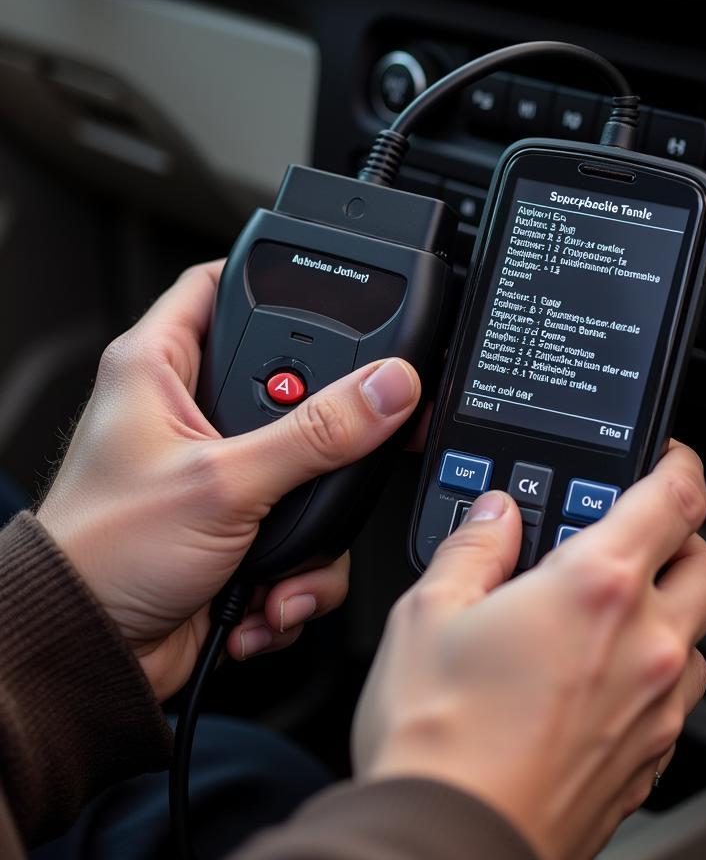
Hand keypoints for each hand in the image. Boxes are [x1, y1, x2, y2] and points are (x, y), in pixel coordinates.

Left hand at [36, 262, 420, 701]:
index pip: (220, 284)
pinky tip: (271, 593)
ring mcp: (219, 474)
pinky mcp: (239, 527)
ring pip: (310, 467)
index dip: (278, 281)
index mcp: (160, 370)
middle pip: (291, 385)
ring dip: (315, 528)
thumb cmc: (102, 555)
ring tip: (286, 556)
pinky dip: (300, 572)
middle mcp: (190, 414)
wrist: (87, 655)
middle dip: (326, 435)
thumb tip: (386, 389)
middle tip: (343, 453)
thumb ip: (317, 433)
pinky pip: (304, 531)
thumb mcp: (224, 483)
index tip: (340, 297)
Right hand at [353, 441, 705, 859]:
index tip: (666, 457)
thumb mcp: (428, 612)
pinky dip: (655, 674)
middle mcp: (645, 644)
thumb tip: (494, 515)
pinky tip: (601, 679)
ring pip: (701, 637)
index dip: (678, 463)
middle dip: (684, 538)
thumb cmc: (437, 738)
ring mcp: (656, 709)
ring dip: (672, 612)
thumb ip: (473, 546)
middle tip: (638, 534)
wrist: (449, 845)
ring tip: (611, 613)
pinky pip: (676, 700)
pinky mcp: (649, 761)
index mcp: (598, 587)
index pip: (676, 497)